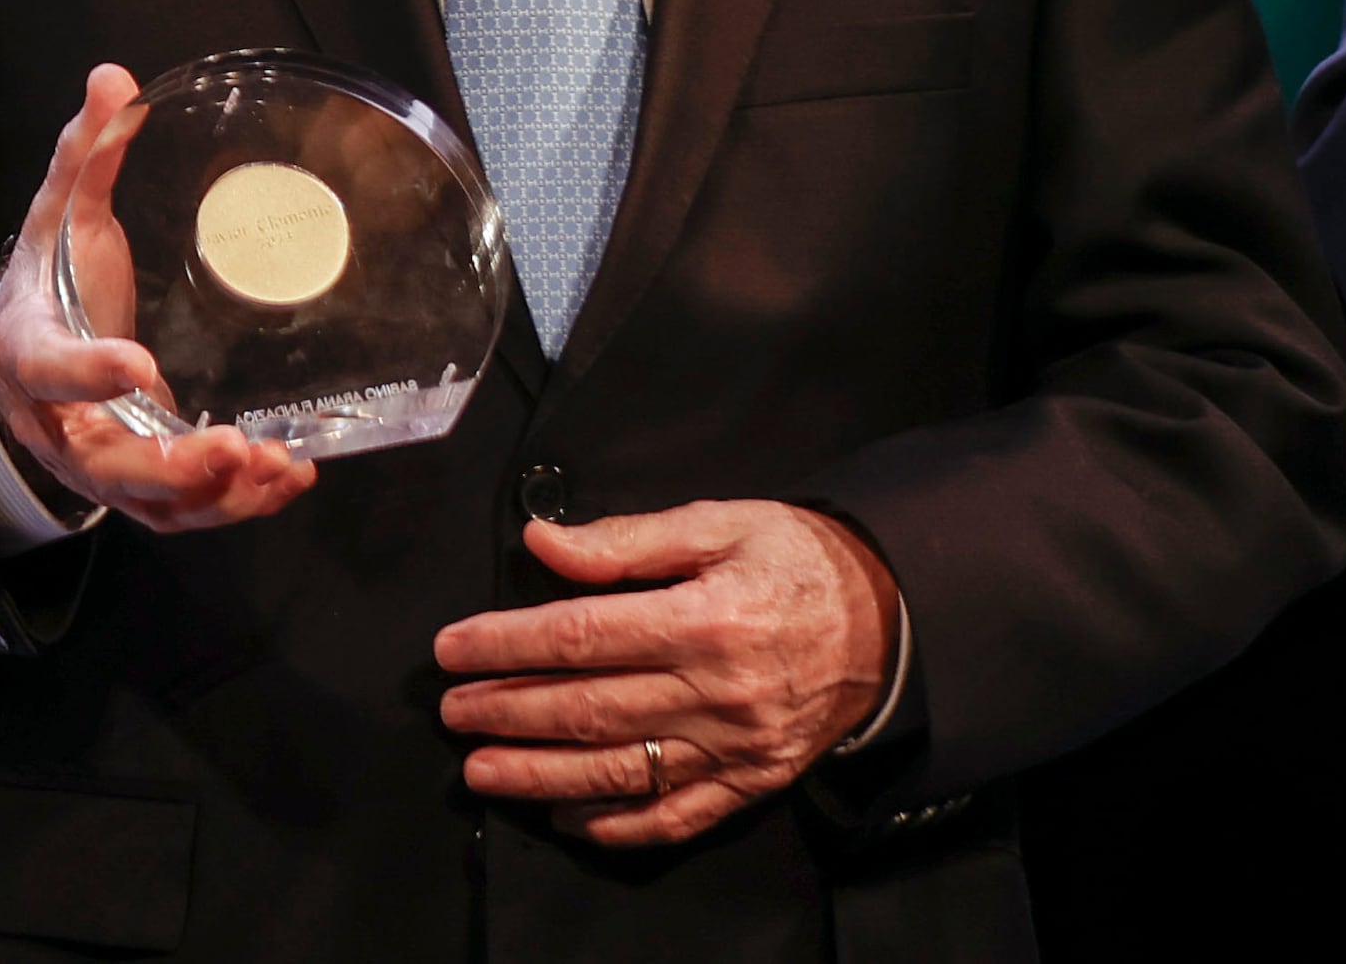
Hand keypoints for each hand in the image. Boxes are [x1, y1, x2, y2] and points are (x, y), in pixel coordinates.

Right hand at [0, 63, 319, 532]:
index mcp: (28, 350)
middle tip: (228, 445)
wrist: (20, 364)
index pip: (50, 366)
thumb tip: (114, 78)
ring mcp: (101, 461)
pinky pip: (183, 513)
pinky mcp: (141, 485)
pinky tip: (287, 475)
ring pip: (150, 502)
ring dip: (214, 494)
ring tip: (274, 466)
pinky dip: (235, 504)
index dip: (89, 371)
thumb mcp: (56, 218)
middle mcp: (59, 423)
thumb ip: (84, 156)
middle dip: (168, 464)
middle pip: (103, 462)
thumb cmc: (48, 287)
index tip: (136, 362)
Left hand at [432, 500, 901, 847]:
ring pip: (624, 769)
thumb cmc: (798, 559)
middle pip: (591, 709)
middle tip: (452, 713)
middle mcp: (717, 691)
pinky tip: (570, 817)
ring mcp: (737, 745)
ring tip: (484, 771)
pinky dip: (623, 823)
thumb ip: (625, 541)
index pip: (580, 636)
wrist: (894, 620)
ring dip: (544, 775)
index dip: (507, 644)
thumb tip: (542, 543)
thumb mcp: (718, 523)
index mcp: (703, 619)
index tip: (452, 649)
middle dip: (510, 712)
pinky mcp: (755, 780)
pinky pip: (680, 813)